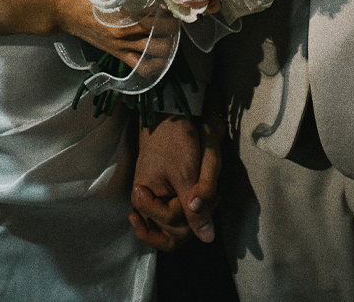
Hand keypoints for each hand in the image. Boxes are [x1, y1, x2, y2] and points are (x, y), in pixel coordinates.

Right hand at [50, 0, 165, 68]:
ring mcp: (121, 45)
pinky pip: (139, 67)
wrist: (60, 8)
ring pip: (153, 54)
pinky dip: (152, 66)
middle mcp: (126, 32)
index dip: (169, 10)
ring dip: (166, 47)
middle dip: (172, 28)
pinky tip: (159, 58)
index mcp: (125, 13)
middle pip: (161, 36)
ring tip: (170, 37)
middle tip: (175, 18)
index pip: (158, 15)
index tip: (173, 2)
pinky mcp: (115, 53)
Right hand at [129, 114, 222, 250]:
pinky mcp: (161, 197)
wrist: (169, 115)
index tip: (198, 189)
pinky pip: (176, 217)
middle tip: (210, 193)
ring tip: (207, 192)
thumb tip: (207, 239)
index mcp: (143, 199)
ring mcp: (153, 202)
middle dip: (195, 216)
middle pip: (173, 233)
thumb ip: (196, 209)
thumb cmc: (174, 140)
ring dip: (196, 215)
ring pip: (176, 228)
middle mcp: (145, 205)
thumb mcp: (187, 175)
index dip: (190, 212)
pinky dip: (192, 210)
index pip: (172, 227)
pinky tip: (200, 196)